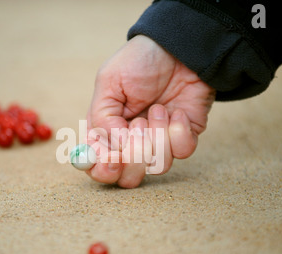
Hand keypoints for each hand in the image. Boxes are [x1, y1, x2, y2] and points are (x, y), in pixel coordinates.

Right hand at [86, 35, 215, 187]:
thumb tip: (114, 150)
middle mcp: (131, 143)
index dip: (102, 170)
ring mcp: (158, 143)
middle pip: (127, 178)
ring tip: (157, 109)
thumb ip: (102, 118)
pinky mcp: (183, 138)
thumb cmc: (139, 61)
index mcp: (106, 131)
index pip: (98, 167)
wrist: (179, 47)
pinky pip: (182, 152)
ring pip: (157, 167)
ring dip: (157, 136)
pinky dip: (178, 130)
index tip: (111, 159)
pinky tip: (176, 111)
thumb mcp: (109, 82)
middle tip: (137, 128)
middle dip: (134, 158)